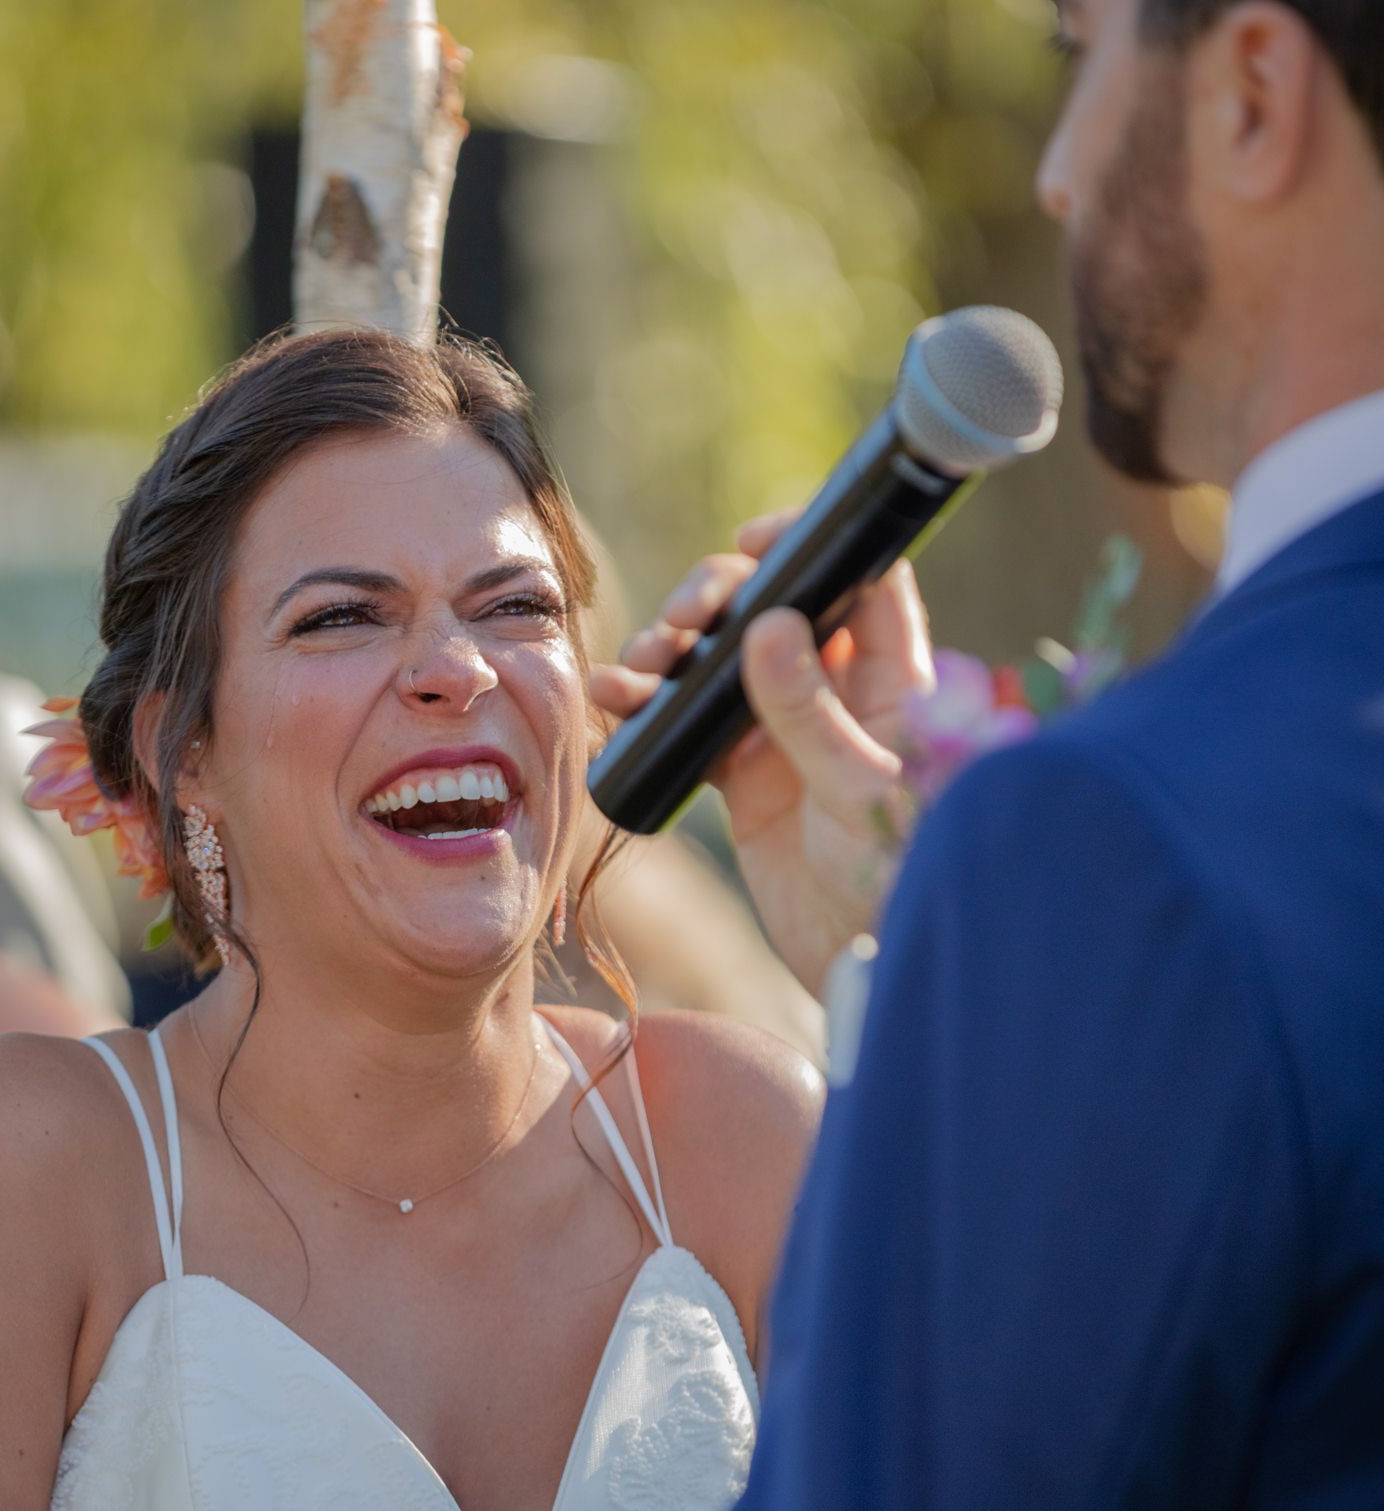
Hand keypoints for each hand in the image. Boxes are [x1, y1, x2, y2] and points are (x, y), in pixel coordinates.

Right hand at [591, 517, 933, 995]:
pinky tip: (614, 698)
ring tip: (638, 667)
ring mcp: (787, 730)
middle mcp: (840, 690)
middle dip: (717, 599)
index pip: (860, 576)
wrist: (864, 965)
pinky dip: (648, 705)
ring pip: (722, 657)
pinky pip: (688, 720)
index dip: (808, 545)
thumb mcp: (857, 790)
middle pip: (773, 606)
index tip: (753, 545)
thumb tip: (769, 624)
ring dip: (673, 648)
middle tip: (682, 623)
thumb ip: (811, 710)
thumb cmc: (896, 876)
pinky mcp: (744, 774)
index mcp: (894, 677)